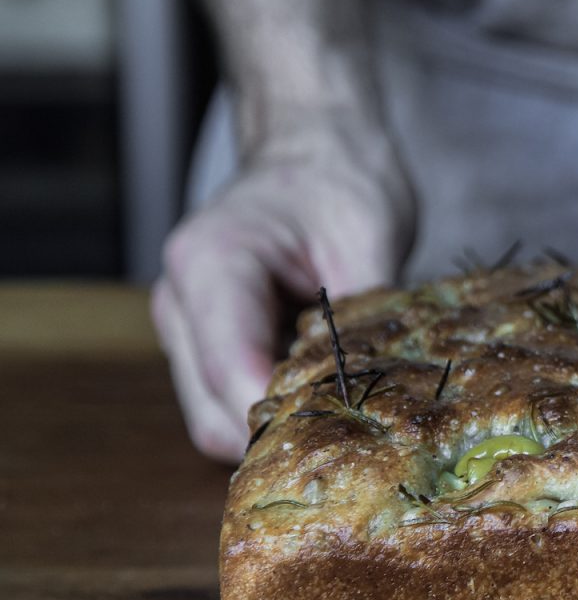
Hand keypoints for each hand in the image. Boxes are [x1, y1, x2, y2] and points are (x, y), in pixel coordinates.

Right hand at [152, 125, 413, 460]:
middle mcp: (180, 302)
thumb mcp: (370, 241)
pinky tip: (327, 403)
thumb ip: (362, 321)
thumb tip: (375, 395)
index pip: (233, 371)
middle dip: (282, 438)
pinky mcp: (203, 346)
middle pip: (215, 415)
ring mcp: (184, 327)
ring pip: (216, 421)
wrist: (315, 155)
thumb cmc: (340, 183)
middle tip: (358, 444)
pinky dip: (275, 415)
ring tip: (347, 421)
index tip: (344, 439)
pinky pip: (229, 405)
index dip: (285, 419)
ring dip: (277, 432)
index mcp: (211, 263)